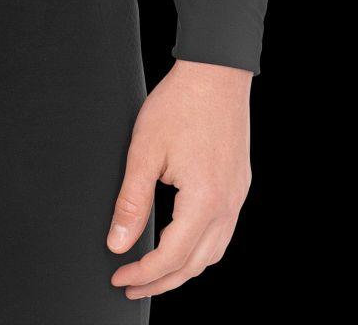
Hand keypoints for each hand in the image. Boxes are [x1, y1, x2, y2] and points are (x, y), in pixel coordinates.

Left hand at [107, 58, 252, 300]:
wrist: (215, 71)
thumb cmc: (180, 103)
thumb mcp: (144, 151)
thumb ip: (131, 202)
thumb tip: (118, 244)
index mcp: (204, 201)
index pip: (171, 257)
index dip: (142, 273)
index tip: (119, 277)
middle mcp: (227, 205)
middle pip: (195, 265)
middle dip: (161, 282)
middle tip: (131, 286)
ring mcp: (237, 196)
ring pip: (213, 253)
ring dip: (183, 269)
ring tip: (154, 273)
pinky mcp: (239, 184)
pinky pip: (223, 233)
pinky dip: (201, 249)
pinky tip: (183, 244)